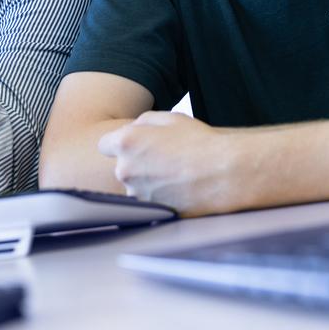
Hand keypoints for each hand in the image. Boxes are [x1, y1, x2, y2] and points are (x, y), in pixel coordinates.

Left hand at [98, 111, 237, 216]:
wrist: (224, 173)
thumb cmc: (199, 142)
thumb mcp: (170, 118)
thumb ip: (143, 122)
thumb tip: (134, 129)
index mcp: (126, 143)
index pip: (105, 145)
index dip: (119, 144)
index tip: (133, 146)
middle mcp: (125, 170)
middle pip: (121, 166)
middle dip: (136, 163)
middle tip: (163, 159)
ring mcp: (137, 194)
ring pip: (134, 186)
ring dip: (147, 182)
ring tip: (175, 175)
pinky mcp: (151, 211)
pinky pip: (148, 202)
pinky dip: (158, 197)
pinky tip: (177, 189)